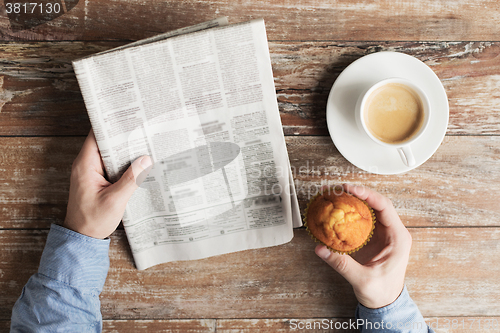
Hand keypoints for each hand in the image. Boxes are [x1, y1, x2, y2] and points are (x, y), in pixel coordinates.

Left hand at [63, 130, 152, 238]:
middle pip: (104, 143)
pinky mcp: (97, 180)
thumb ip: (131, 179)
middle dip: (122, 138)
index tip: (127, 119)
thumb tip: (146, 160)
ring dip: (124, 152)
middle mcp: (85, 165)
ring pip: (109, 154)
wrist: (82, 238)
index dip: (111, 126)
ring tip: (143, 145)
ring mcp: (91, 172)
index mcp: (85, 165)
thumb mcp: (115, 200)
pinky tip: (137, 164)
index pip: (96, 136)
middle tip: (142, 131)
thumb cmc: (93, 220)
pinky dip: (123, 164)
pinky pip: (111, 166)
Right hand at [315, 184, 411, 308]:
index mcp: (398, 238)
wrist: (386, 303)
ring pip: (369, 209)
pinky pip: (362, 218)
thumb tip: (321, 249)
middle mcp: (393, 232)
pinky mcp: (374, 237)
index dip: (367, 194)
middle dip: (356, 193)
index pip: (384, 207)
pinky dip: (350, 212)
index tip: (350, 189)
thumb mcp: (362, 279)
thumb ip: (342, 264)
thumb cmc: (382, 292)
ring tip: (335, 195)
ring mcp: (384, 233)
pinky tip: (338, 209)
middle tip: (337, 189)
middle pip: (375, 203)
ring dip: (353, 200)